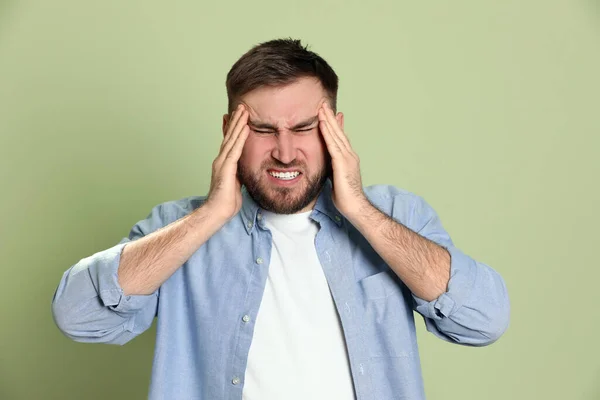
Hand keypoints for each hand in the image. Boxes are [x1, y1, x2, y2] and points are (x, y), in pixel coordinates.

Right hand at [205, 104, 249, 219]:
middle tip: (241, 106)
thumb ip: (239, 174)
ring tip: (244, 110)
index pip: (229, 142)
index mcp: (224, 163)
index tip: (237, 116)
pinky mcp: (227, 168)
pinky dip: (241, 137)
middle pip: (230, 136)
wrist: (217, 212)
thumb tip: (245, 170)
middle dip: (236, 120)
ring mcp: (222, 163)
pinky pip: (236, 149)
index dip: (233, 128)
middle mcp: (221, 159)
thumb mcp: (236, 183)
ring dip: (238, 123)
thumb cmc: (226, 201)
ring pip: (232, 138)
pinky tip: (246, 127)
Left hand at [318, 103, 367, 217]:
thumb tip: (327, 167)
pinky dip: (327, 132)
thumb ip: (332, 169)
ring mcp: (347, 158)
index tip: (330, 114)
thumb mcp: (336, 179)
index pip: (340, 138)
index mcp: (348, 159)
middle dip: (331, 117)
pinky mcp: (342, 163)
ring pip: (336, 135)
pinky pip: (332, 144)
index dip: (335, 125)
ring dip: (328, 120)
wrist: (355, 207)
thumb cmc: (346, 197)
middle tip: (324, 103)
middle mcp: (350, 155)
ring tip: (321, 107)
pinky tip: (322, 122)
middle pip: (339, 132)